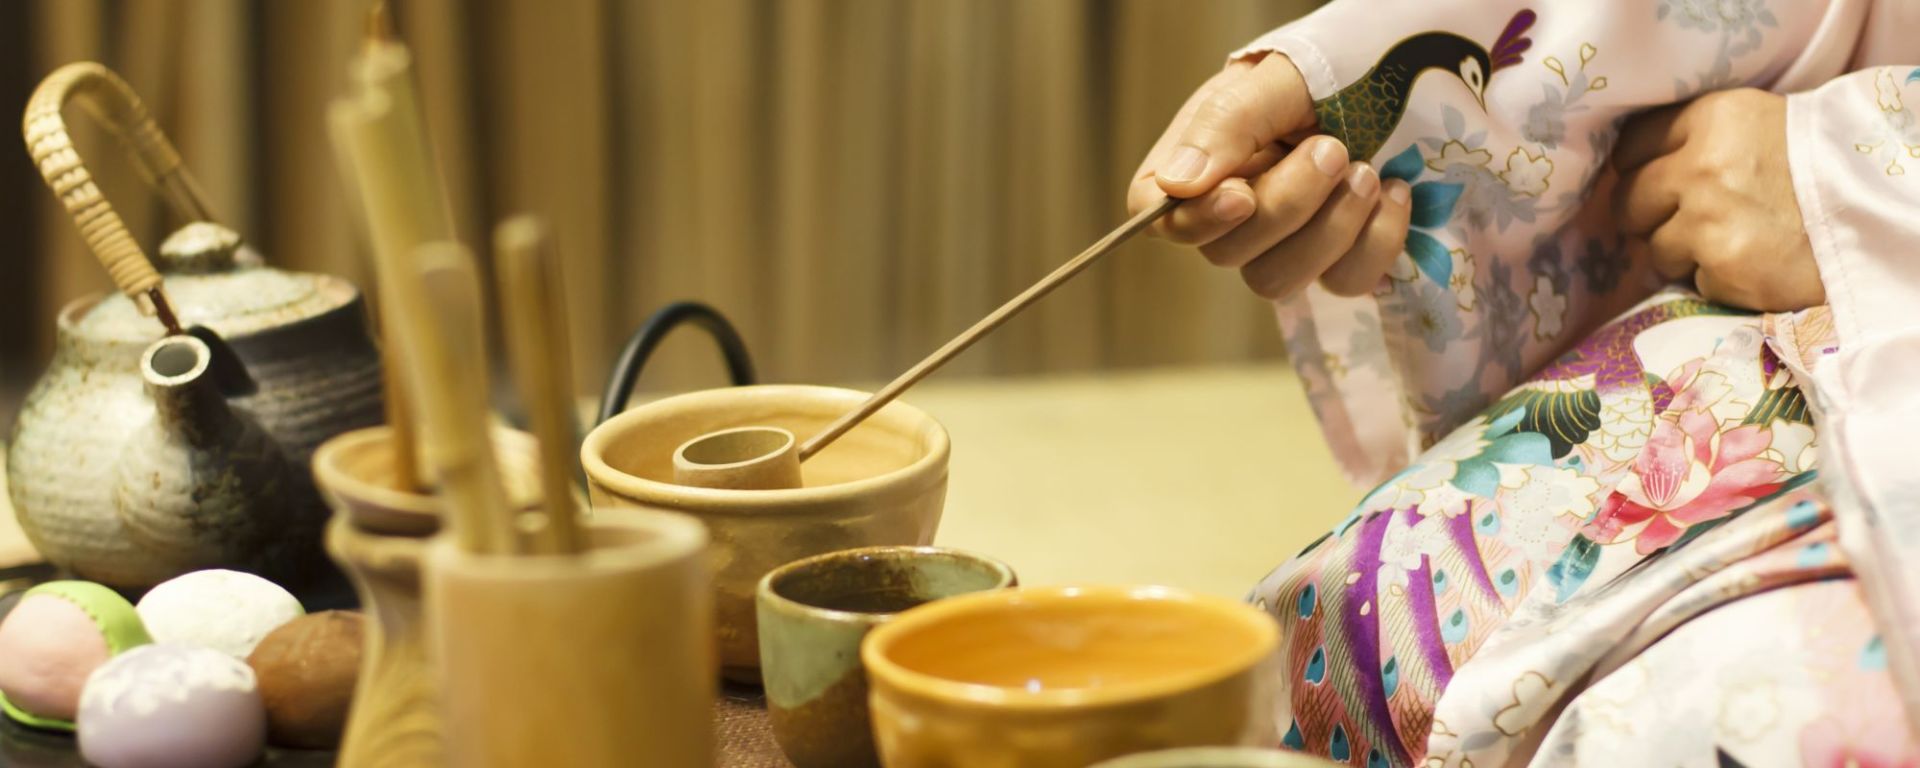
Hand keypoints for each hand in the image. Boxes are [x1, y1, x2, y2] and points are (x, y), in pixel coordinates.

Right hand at [1127, 54, 1412, 298]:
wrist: (1394, 79)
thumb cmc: (1321, 73)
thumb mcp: (1274, 80)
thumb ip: (1226, 122)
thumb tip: (1176, 185)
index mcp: (1195, 163)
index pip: (1156, 214)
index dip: (1195, 219)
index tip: (1243, 196)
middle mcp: (1226, 213)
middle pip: (1225, 253)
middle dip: (1287, 206)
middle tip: (1332, 149)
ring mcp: (1278, 245)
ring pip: (1277, 280)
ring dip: (1331, 229)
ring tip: (1367, 171)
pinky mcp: (1332, 263)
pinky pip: (1343, 282)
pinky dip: (1376, 241)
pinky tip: (1392, 194)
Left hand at [1613, 88, 1822, 310]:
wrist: (1876, 212)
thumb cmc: (1814, 166)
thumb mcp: (1755, 125)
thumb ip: (1695, 138)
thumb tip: (1628, 170)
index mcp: (1712, 117)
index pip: (1631, 146)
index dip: (1639, 167)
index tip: (1658, 179)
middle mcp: (1703, 166)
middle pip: (1628, 200)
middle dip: (1650, 214)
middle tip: (1691, 218)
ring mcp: (1710, 220)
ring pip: (1654, 248)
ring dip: (1683, 252)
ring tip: (1732, 239)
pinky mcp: (1725, 267)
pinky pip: (1692, 281)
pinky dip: (1716, 279)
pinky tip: (1752, 262)